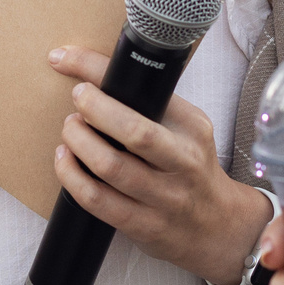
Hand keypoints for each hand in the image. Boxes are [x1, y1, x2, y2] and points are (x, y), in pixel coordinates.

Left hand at [47, 46, 272, 282]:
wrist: (218, 226)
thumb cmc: (192, 169)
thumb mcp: (189, 130)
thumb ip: (155, 107)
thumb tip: (96, 76)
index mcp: (193, 129)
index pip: (148, 92)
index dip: (98, 70)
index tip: (66, 58)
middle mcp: (183, 162)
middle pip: (134, 132)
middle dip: (93, 108)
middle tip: (77, 98)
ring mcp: (165, 198)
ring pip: (110, 167)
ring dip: (78, 142)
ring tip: (70, 130)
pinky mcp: (144, 225)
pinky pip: (98, 201)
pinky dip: (72, 178)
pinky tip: (65, 162)